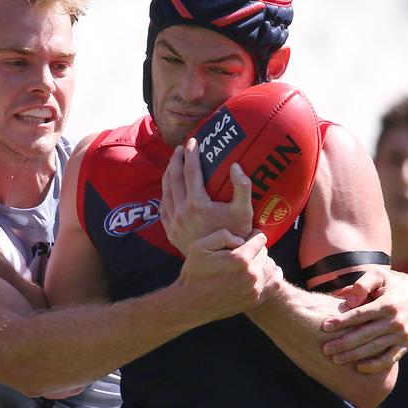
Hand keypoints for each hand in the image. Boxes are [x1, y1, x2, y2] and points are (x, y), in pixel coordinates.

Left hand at [161, 138, 253, 255]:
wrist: (219, 265)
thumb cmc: (235, 237)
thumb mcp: (244, 213)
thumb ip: (243, 188)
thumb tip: (236, 165)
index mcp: (197, 204)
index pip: (190, 171)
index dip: (191, 154)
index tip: (194, 141)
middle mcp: (181, 211)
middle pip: (173, 177)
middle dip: (176, 159)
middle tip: (181, 148)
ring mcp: (173, 222)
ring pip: (165, 190)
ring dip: (168, 173)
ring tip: (174, 162)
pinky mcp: (170, 231)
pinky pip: (163, 206)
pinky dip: (165, 193)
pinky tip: (169, 188)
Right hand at [177, 229, 281, 321]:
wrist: (191, 304)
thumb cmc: (193, 273)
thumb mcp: (199, 246)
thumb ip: (223, 235)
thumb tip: (241, 239)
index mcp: (240, 259)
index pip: (260, 239)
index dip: (253, 234)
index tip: (246, 237)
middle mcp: (251, 274)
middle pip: (265, 252)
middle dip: (255, 248)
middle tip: (243, 250)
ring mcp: (255, 289)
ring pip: (271, 265)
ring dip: (263, 261)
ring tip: (250, 261)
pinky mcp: (255, 300)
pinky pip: (275, 283)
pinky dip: (273, 275)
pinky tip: (263, 272)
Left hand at [320, 267, 407, 372]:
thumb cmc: (388, 283)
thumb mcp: (377, 275)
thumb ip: (362, 284)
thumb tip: (349, 302)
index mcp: (389, 303)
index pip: (360, 315)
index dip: (342, 321)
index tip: (324, 327)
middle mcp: (397, 321)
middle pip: (365, 335)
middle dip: (343, 343)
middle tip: (325, 349)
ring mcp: (403, 335)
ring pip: (375, 348)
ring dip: (354, 355)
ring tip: (335, 359)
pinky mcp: (407, 345)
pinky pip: (390, 358)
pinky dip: (375, 365)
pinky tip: (358, 367)